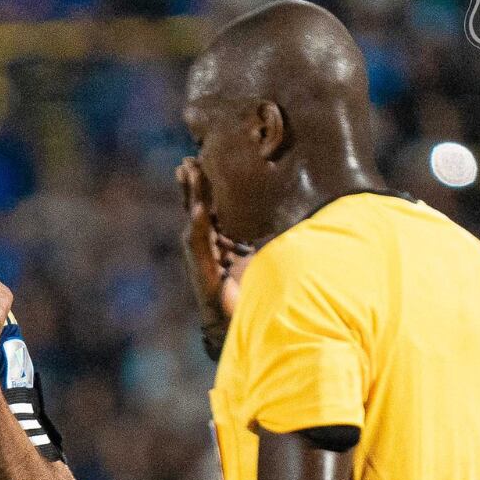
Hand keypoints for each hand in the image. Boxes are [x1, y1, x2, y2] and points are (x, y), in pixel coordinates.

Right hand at [176, 159, 252, 354]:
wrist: (250, 320)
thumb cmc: (261, 287)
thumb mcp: (264, 252)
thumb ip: (267, 234)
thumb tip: (291, 208)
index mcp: (223, 238)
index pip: (212, 204)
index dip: (208, 184)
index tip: (203, 160)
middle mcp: (209, 245)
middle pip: (197, 206)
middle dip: (193, 184)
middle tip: (188, 160)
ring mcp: (202, 256)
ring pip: (195, 218)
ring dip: (192, 196)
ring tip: (189, 174)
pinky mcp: (202, 268)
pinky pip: (199, 242)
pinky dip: (199, 224)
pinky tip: (199, 209)